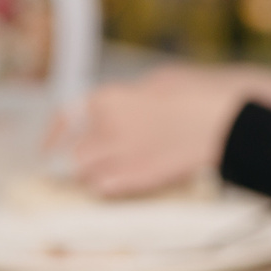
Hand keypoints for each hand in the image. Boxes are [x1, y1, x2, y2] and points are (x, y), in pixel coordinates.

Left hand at [52, 65, 270, 196]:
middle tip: (92, 162)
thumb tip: (116, 110)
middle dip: (82, 159)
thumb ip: (129, 98)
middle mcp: (107, 129)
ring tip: (110, 172)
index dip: (54, 137)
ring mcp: (123, 157)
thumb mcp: (156, 82)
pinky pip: (107, 189)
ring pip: (89, 176)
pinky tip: (122, 181)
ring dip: (95, 175)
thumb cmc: (195, 94)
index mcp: (108, 98)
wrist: (223, 120)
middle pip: (77, 155)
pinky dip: (109, 187)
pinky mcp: (141, 179)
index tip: (48, 150)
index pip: (66, 118)